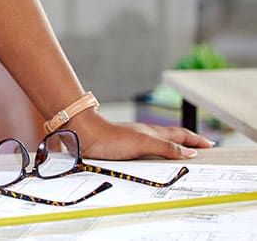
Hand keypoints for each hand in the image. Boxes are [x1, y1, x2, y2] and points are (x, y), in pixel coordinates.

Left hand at [73, 113, 214, 160]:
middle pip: (170, 138)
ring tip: (181, 156)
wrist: (83, 134)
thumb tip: (190, 153)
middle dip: (186, 143)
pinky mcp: (122, 148)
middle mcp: (144, 135)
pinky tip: (151, 161)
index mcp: (152, 132)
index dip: (195, 141)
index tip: (209, 145)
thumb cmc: (110, 137)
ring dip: (171, 149)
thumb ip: (166, 148)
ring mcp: (133, 141)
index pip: (180, 135)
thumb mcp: (143, 143)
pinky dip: (155, 155)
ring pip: (158, 144)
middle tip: (199, 150)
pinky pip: (145, 151)